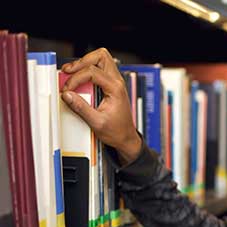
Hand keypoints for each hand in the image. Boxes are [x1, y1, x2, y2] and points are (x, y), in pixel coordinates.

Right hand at [60, 48, 141, 164]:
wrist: (126, 137)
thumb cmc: (116, 131)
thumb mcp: (96, 122)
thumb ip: (81, 108)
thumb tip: (67, 95)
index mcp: (116, 88)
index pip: (93, 72)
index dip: (76, 79)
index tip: (67, 90)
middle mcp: (117, 82)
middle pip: (101, 56)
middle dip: (82, 61)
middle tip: (68, 72)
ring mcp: (115, 82)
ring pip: (101, 59)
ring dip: (85, 63)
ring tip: (71, 73)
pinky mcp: (111, 85)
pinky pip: (100, 68)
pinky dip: (87, 69)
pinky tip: (78, 79)